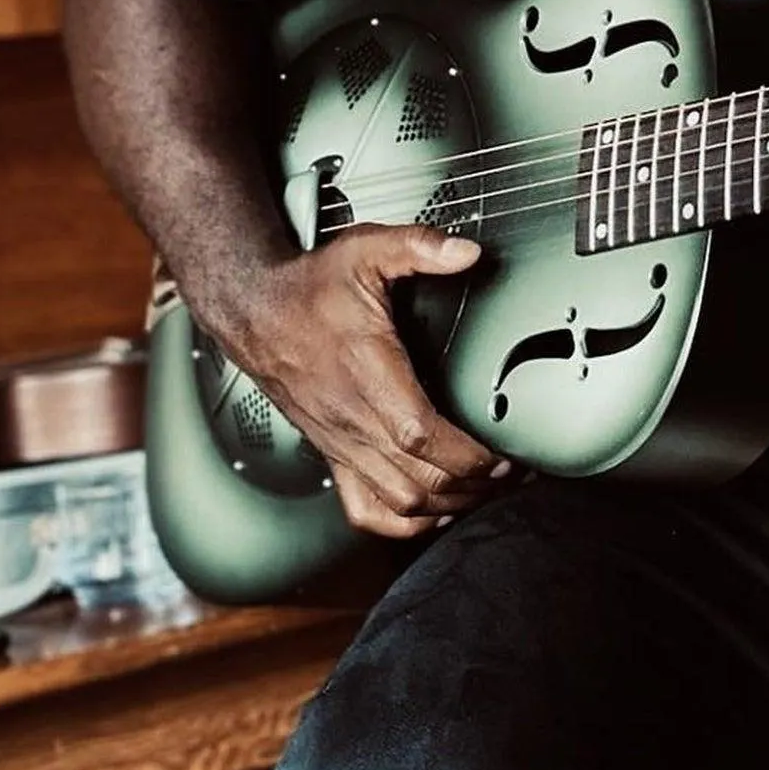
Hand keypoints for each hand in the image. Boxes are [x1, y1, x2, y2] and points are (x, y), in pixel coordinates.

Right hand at [214, 225, 509, 538]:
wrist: (255, 312)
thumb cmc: (309, 288)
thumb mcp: (366, 250)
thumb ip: (419, 246)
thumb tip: (467, 252)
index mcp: (366, 372)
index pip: (418, 435)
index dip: (465, 454)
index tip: (503, 453)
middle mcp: (351, 417)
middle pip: (416, 478)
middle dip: (472, 482)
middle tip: (513, 472)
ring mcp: (340, 441)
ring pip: (396, 500)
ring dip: (447, 503)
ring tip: (488, 489)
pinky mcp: (332, 451)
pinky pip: (363, 509)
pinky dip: (402, 522)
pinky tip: (434, 511)